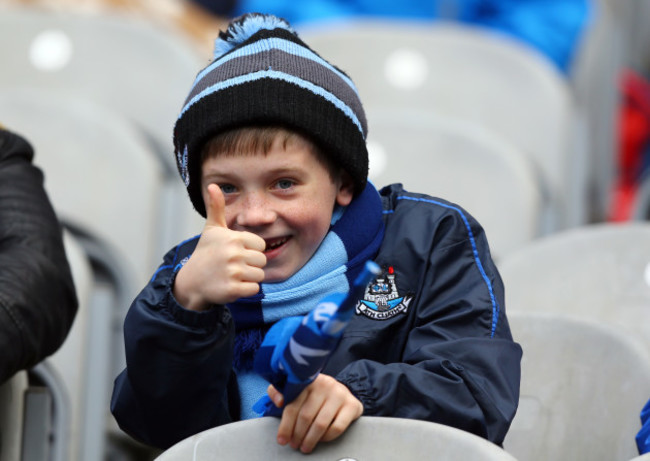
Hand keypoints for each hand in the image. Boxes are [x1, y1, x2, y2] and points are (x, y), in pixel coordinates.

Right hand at [173, 184, 265, 309]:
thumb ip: (217, 207)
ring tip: (233, 275)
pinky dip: (246, 289)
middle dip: (251, 265)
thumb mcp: (212, 229)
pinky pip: (254, 289)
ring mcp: (233, 272)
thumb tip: (213, 185)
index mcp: (233, 238)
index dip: (251, 250)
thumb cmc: (206, 252)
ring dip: (249, 278)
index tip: (236, 252)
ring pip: (260, 276)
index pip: (261, 245)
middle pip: (262, 261)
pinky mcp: (232, 290)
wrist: (192, 281)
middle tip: (234, 266)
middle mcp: (233, 254)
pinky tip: (233, 285)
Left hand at [269, 374, 362, 453]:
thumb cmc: (314, 394)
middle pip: (306, 416)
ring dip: (310, 439)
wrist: (341, 391)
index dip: (286, 426)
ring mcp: (339, 394)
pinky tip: (321, 439)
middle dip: (298, 435)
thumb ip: (279, 391)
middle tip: (295, 445)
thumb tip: (279, 401)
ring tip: (305, 446)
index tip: (282, 440)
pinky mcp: (352, 405)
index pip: (293, 405)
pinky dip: (327, 437)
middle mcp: (324, 384)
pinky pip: (337, 427)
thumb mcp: (296, 388)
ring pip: (320, 423)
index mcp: (308, 380)